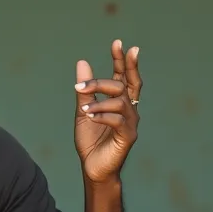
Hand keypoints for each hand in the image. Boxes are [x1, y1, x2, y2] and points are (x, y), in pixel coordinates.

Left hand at [74, 40, 140, 183]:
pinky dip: (102, 116)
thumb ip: (85, 90)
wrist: (92, 169)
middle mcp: (129, 109)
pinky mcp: (128, 137)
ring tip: (83, 107)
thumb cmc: (90, 141)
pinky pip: (117, 120)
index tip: (118, 43)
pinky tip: (90, 116)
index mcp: (120, 102)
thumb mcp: (83, 111)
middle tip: (82, 85)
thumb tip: (82, 62)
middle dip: (102, 82)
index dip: (123, 60)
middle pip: (122, 86)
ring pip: (119, 102)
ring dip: (98, 102)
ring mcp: (130, 123)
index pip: (124, 77)